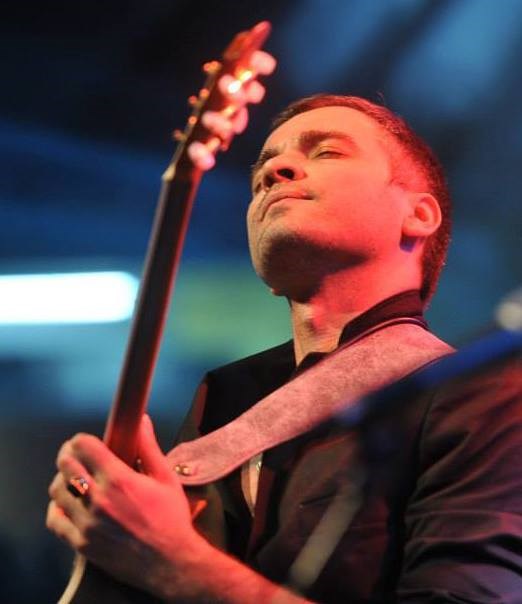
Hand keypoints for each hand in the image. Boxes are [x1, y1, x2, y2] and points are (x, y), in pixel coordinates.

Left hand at [47, 415, 203, 598]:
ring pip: (57, 491)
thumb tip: (142, 421)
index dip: (81, 439)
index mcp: (118, 479)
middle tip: (76, 456)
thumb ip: (149, 448)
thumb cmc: (171, 518)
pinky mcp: (81, 543)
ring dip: (62, 479)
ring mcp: (87, 523)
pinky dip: (57, 509)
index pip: (84, 446)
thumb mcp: (166, 478)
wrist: (170, 562)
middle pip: (66, 465)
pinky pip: (55, 521)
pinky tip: (69, 505)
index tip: (84, 441)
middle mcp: (98, 498)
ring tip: (74, 479)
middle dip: (69, 455)